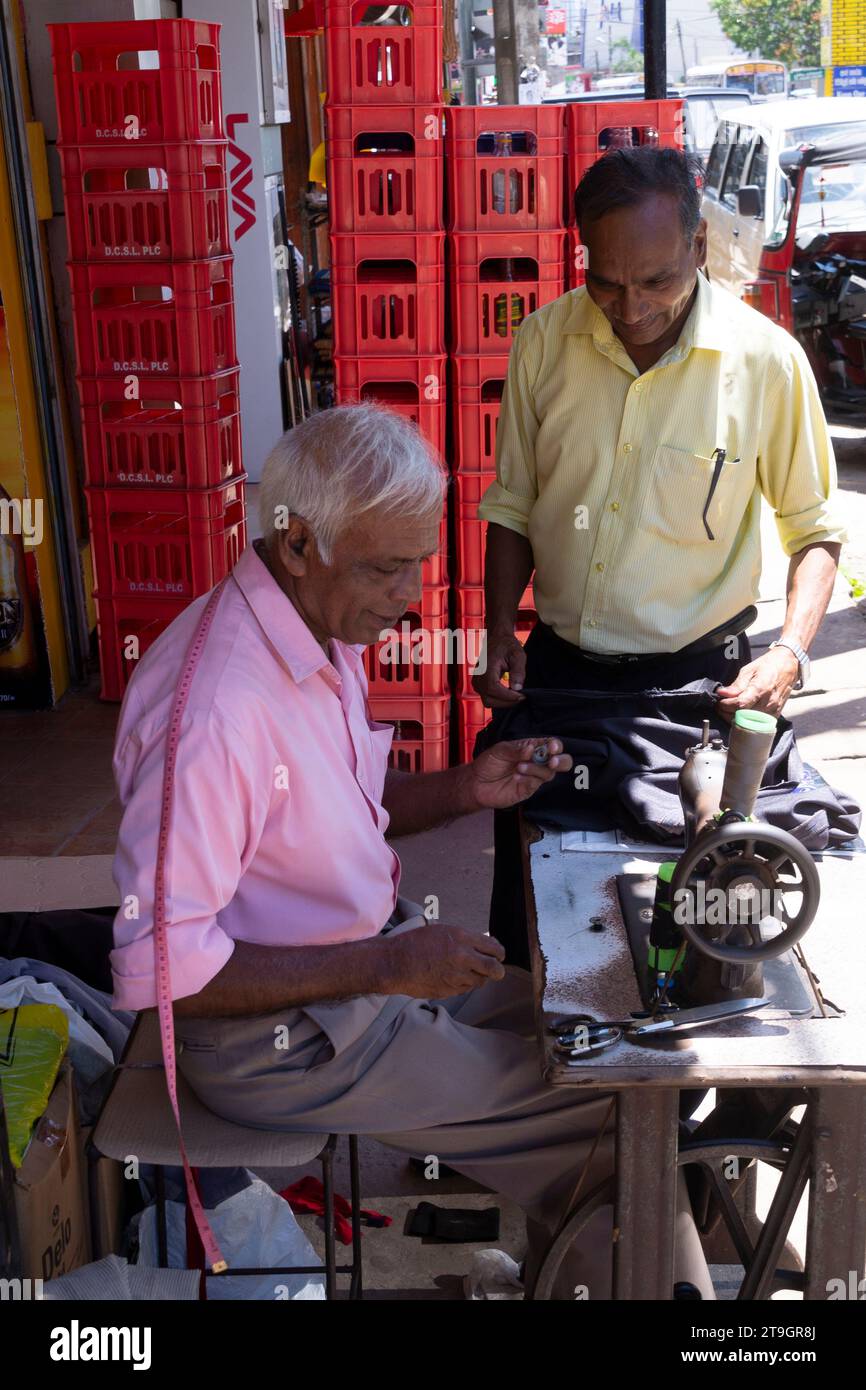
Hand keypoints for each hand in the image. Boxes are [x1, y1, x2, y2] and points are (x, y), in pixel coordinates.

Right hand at [386, 924, 505, 997]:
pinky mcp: (450, 990)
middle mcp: (462, 956)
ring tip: (465, 971)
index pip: (494, 948)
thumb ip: (465, 940)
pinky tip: (452, 977)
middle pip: (495, 969)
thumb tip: (486, 947)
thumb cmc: (415, 943)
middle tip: (494, 970)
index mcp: (462, 937)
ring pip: (481, 981)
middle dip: (497, 970)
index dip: (499, 954)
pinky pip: (466, 989)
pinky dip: (464, 984)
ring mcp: (456, 975)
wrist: (395, 963)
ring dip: (478, 977)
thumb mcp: (443, 931)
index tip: (498, 956)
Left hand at [466, 737, 572, 810]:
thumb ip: (516, 749)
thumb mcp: (500, 750)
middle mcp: (536, 762)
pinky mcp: (528, 790)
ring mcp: (534, 777)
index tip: (551, 748)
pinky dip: (529, 780)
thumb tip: (531, 749)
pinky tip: (516, 777)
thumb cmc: (489, 763)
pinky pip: (536, 785)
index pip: (551, 745)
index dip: (555, 746)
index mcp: (532, 748)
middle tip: (552, 761)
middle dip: (561, 761)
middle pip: (561, 762)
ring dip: (537, 769)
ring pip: (549, 774)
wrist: (476, 783)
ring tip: (519, 767)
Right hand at [472, 628, 526, 707]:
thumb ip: (518, 671)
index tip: (522, 696)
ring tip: (517, 696)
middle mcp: (478, 677)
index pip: (493, 689)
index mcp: (486, 668)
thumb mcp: (517, 654)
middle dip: (507, 702)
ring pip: (488, 701)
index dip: (507, 696)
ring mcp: (476, 682)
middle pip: (489, 699)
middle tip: (522, 697)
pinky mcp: (479, 685)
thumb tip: (517, 688)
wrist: (497, 639)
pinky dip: (499, 700)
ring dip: (503, 702)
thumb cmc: (507, 645)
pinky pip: (488, 698)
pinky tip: (510, 694)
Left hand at [714, 647, 800, 719]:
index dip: (726, 705)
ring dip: (736, 718)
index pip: (740, 704)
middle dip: (728, 712)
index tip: (720, 701)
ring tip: (729, 709)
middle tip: (721, 706)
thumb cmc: (769, 666)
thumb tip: (722, 693)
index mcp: (762, 688)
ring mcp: (773, 710)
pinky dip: (746, 721)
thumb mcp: (749, 670)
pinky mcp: (775, 715)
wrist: (789, 665)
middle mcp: (769, 702)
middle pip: (743, 716)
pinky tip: (741, 713)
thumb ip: (737, 685)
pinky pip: (758, 724)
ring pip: (750, 723)